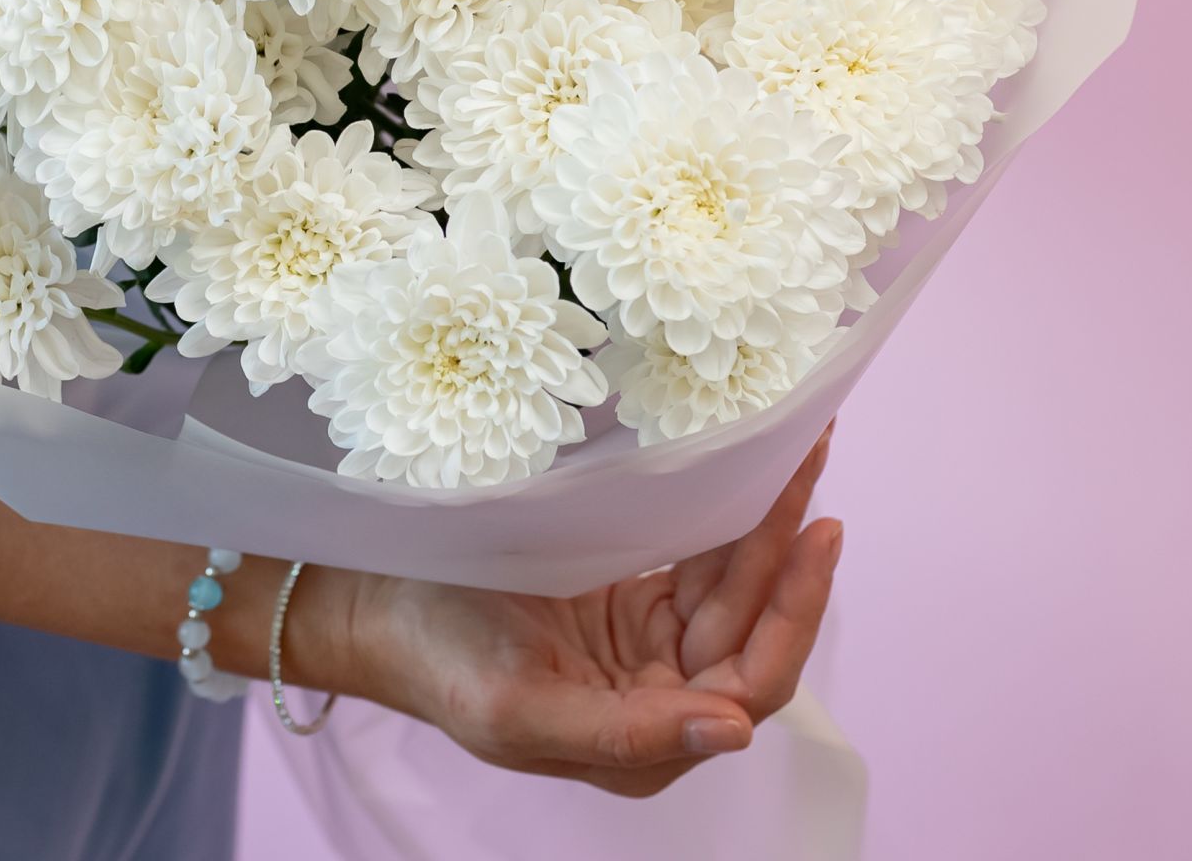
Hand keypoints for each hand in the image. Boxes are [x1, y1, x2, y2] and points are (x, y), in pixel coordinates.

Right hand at [351, 427, 841, 796]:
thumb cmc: (437, 662)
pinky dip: (723, 515)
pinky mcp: (624, 595)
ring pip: (728, 584)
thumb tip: (735, 731)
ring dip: (763, 522)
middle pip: (749, 624)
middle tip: (812, 458)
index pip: (749, 685)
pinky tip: (745, 470)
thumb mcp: (521, 711)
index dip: (792, 614)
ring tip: (794, 448)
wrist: (374, 607)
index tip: (817, 534)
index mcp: (645, 742)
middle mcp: (659, 696)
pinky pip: (693, 556)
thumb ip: (628, 736)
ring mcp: (643, 643)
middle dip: (786, 547)